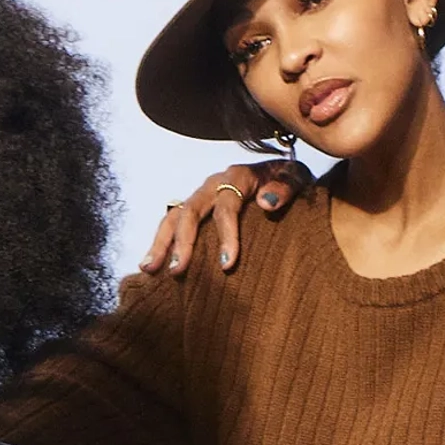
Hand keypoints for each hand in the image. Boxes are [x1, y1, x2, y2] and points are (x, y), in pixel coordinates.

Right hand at [139, 158, 309, 276]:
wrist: (281, 174)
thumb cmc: (289, 181)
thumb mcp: (296, 178)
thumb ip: (285, 188)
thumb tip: (266, 203)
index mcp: (238, 176)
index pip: (227, 206)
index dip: (226, 235)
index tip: (227, 265)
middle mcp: (214, 183)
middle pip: (191, 210)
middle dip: (182, 241)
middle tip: (177, 270)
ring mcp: (201, 195)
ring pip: (174, 215)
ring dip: (161, 242)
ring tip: (149, 269)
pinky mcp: (196, 208)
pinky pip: (172, 223)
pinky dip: (160, 243)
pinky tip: (149, 267)